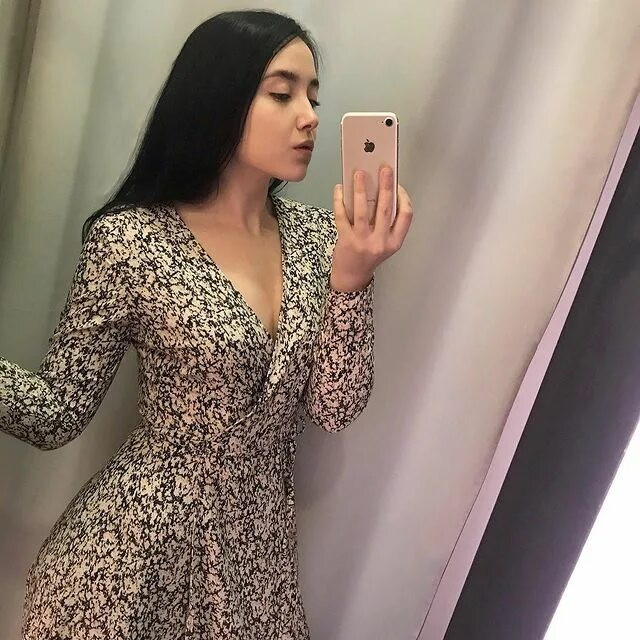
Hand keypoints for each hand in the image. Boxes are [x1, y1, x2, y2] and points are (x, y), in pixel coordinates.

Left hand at [330, 165, 412, 290]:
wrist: (351, 277)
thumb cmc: (367, 256)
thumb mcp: (383, 243)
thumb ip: (384, 223)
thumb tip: (378, 191)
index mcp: (394, 242)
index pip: (406, 216)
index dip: (403, 198)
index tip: (398, 184)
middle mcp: (381, 242)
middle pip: (386, 209)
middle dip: (386, 186)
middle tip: (384, 168)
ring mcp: (363, 242)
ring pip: (363, 211)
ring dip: (361, 189)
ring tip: (359, 173)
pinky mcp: (346, 241)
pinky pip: (342, 216)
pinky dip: (340, 201)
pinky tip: (339, 189)